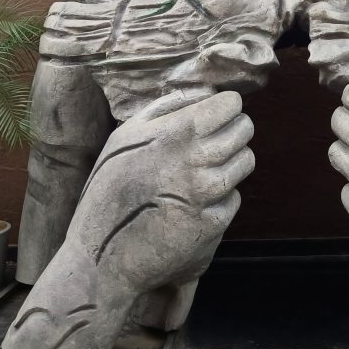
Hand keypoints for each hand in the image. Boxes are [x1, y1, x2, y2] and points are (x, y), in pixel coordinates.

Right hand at [85, 89, 253, 288]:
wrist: (103, 255)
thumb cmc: (107, 190)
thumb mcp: (124, 137)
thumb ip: (165, 109)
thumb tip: (202, 93)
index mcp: (176, 133)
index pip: (230, 105)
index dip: (227, 106)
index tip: (218, 113)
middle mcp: (197, 160)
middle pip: (244, 130)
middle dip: (235, 130)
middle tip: (216, 140)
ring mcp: (208, 193)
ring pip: (245, 162)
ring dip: (232, 162)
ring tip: (206, 169)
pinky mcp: (214, 223)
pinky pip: (234, 198)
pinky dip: (222, 197)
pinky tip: (197, 201)